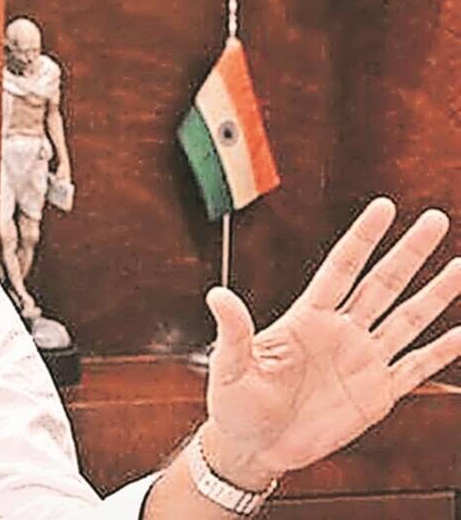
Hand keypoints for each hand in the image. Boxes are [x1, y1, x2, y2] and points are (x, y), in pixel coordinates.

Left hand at [202, 198, 460, 487]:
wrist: (253, 448)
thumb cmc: (234, 404)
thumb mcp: (229, 366)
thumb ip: (233, 330)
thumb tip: (216, 294)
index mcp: (306, 318)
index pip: (341, 268)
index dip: (363, 238)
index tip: (384, 207)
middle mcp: (340, 331)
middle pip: (383, 283)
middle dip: (409, 252)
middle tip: (436, 220)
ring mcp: (362, 360)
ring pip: (407, 319)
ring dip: (435, 294)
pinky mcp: (377, 394)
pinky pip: (416, 367)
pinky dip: (441, 351)